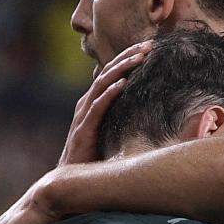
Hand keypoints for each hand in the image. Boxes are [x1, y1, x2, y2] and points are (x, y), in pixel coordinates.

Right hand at [57, 41, 151, 165]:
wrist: (73, 179)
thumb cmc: (94, 156)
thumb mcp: (110, 131)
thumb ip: (121, 118)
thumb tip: (149, 111)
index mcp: (92, 101)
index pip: (112, 72)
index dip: (128, 58)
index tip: (149, 47)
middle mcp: (86, 103)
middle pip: (108, 71)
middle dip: (128, 56)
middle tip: (149, 45)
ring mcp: (84, 114)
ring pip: (103, 83)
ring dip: (122, 68)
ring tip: (140, 57)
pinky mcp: (84, 128)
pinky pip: (98, 106)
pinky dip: (110, 92)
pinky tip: (124, 83)